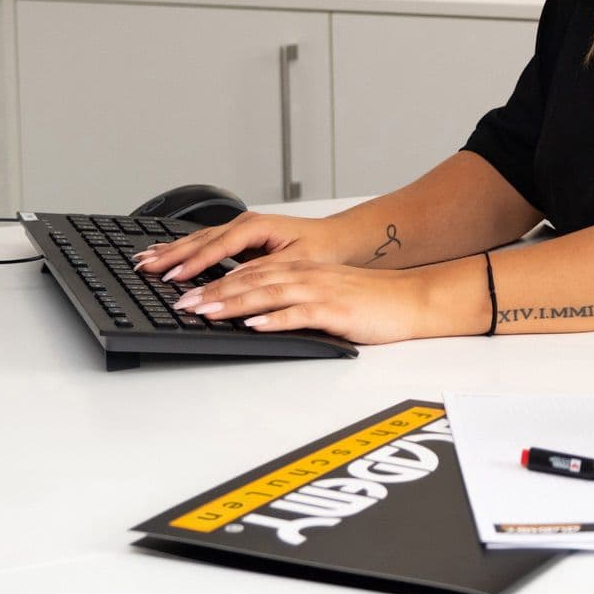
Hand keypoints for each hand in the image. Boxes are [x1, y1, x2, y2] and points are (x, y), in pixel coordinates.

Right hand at [131, 211, 356, 283]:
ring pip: (198, 240)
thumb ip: (263, 270)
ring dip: (171, 251)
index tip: (174, 277)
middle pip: (201, 241)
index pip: (218, 247)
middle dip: (171, 255)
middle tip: (145, 268)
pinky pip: (205, 244)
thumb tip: (233, 281)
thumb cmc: (321, 248)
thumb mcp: (296, 261)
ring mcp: (239, 229)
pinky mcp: (238, 239)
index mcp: (257, 226)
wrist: (336, 239)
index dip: (194, 263)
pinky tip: (166, 253)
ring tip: (145, 260)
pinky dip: (183, 250)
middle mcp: (244, 224)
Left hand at [170, 256, 484, 345]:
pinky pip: (301, 313)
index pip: (247, 273)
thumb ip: (288, 299)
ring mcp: (320, 291)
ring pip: (268, 292)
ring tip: (205, 312)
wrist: (413, 300)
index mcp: (299, 270)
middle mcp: (305, 275)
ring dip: (233, 303)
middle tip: (180, 303)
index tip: (183, 292)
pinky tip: (255, 324)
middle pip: (249, 280)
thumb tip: (251, 313)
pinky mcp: (336, 310)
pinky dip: (276, 318)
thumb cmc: (371, 302)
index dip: (212, 280)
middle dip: (211, 292)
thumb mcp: (323, 294)